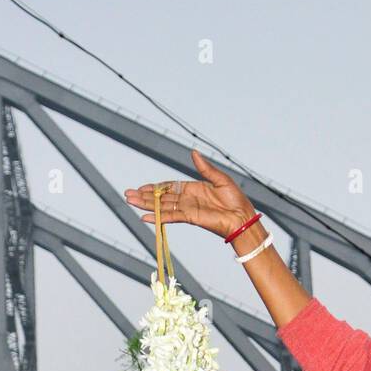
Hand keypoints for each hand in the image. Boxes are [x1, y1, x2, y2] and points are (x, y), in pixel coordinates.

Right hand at [124, 150, 254, 240]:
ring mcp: (187, 209)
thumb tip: (193, 152)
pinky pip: (171, 217)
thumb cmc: (235, 199)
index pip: (168, 187)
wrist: (242, 217)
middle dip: (144, 196)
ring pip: (162, 207)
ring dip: (146, 205)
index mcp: (192, 189)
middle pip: (161, 197)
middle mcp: (187, 199)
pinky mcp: (190, 218)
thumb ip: (204, 168)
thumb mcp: (220, 178)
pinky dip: (158, 217)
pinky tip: (145, 217)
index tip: (141, 188)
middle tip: (128, 195)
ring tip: (130, 202)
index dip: (154, 188)